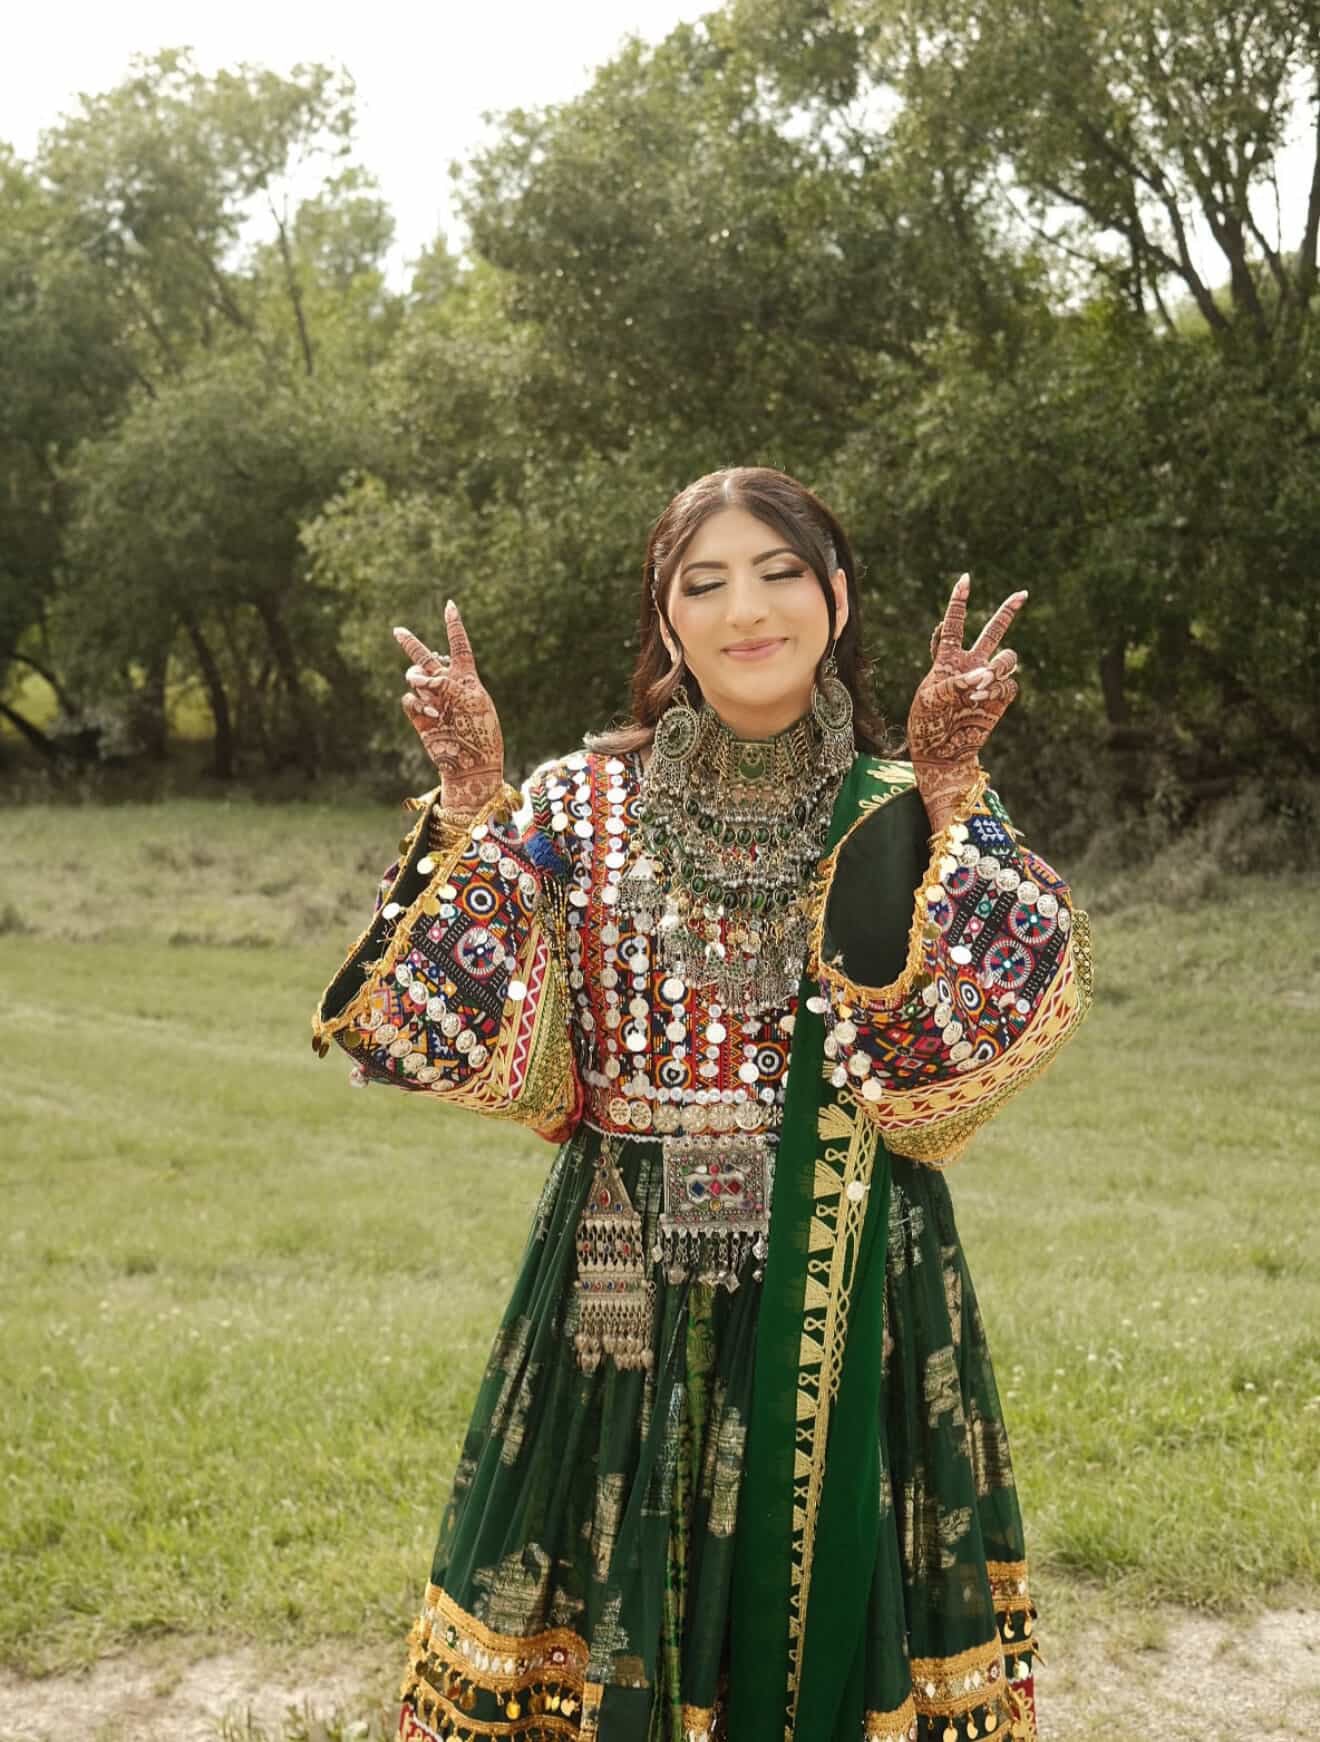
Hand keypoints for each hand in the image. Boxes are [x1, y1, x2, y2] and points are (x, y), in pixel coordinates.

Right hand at [393, 601, 504, 812]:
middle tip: (397, 631)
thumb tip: (419, 680)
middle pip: (425, 657)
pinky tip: (433, 714)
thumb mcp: (469, 700)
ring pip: (413, 676)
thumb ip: (444, 683)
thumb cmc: (480, 732)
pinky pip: (408, 699)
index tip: (449, 605)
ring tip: (431, 695)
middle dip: (411, 644)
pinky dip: (418, 703)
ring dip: (419, 680)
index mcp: (467, 677)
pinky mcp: (420, 717)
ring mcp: (432, 701)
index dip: (453, 625)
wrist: (471, 764)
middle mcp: (447, 686)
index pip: (459, 645)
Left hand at [907, 574, 1024, 832]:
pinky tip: (980, 700)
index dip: (959, 602)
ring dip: (997, 668)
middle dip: (1008, 612)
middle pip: (993, 631)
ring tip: (978, 687)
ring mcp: (987, 681)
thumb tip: (983, 674)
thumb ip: (955, 682)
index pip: (953, 625)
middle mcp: (970, 665)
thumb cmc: (928, 725)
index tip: (966, 579)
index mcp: (947, 659)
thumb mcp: (930, 700)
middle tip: (1023, 593)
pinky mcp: (1000, 699)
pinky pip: (1009, 686)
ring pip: (1008, 658)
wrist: (941, 752)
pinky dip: (996, 690)